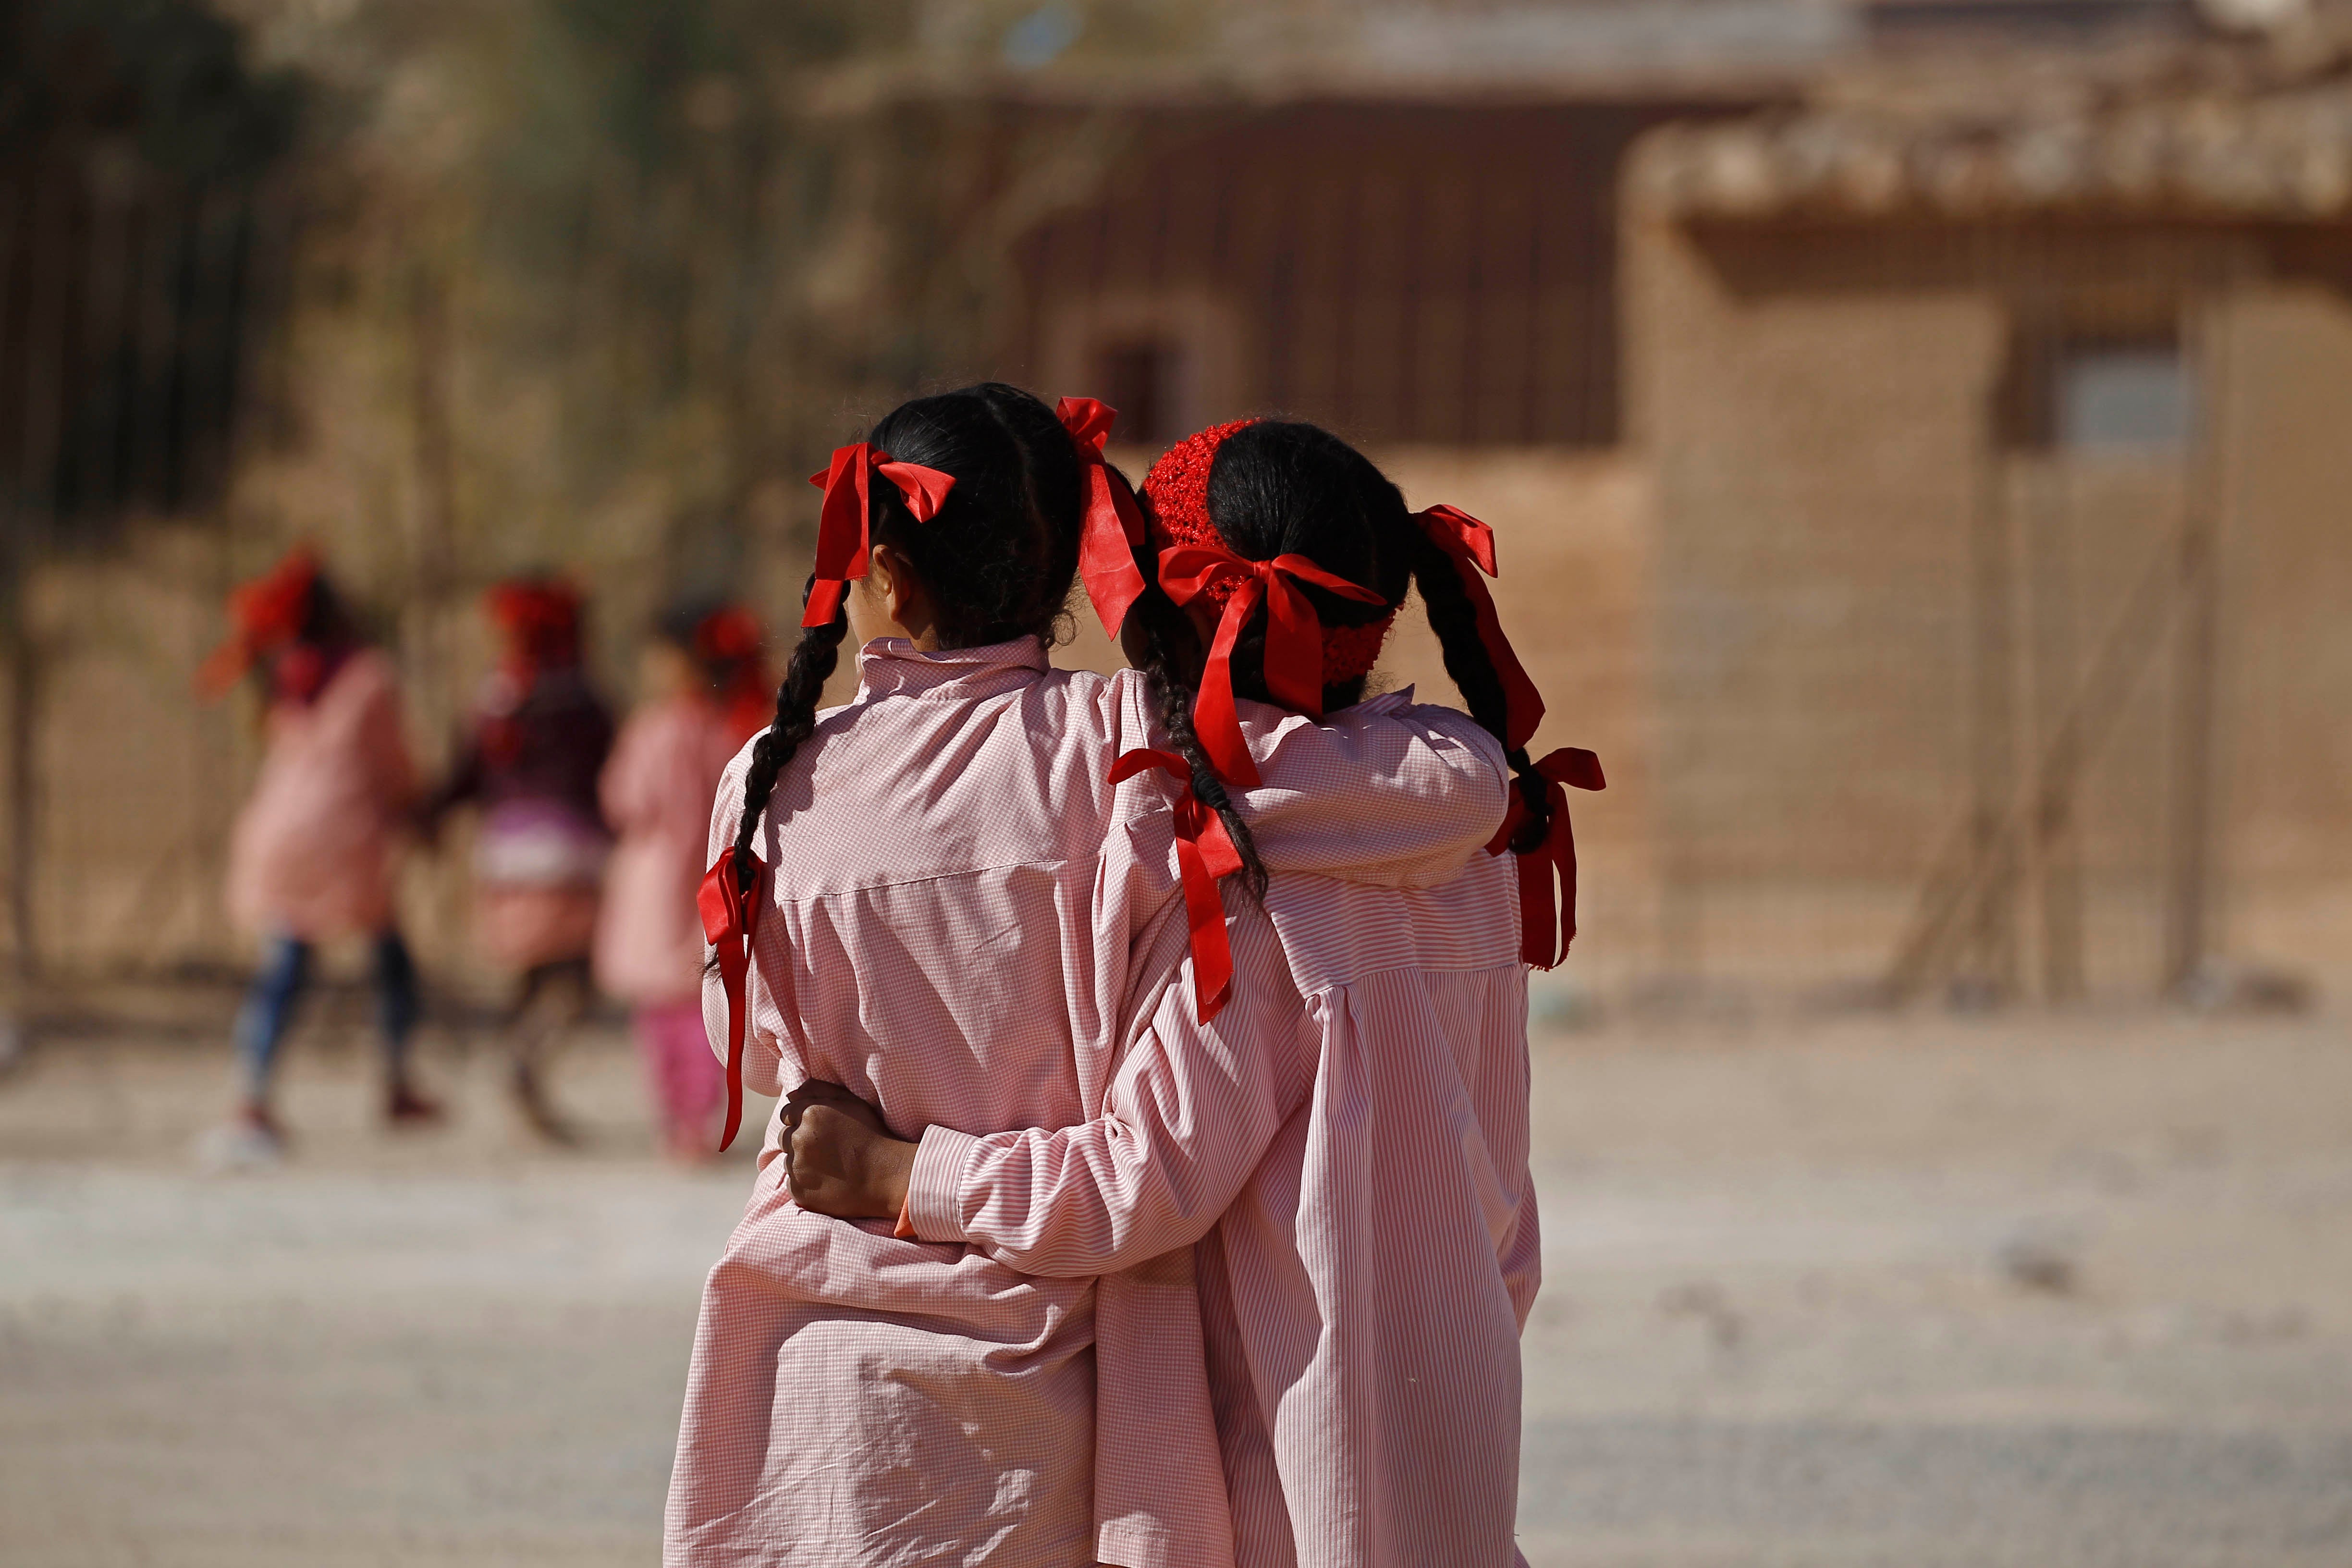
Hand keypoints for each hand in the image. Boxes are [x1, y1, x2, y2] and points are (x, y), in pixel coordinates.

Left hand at [783, 1080, 917, 1220]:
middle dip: (800, 1142)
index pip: (787, 1114)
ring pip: (789, 1162)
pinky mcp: (799, 1192)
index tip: (820, 1132)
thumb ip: (819, 1091)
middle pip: (784, 1138)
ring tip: (831, 1168)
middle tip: (827, 1150)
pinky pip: (794, 1185)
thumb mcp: (852, 1103)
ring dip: (803, 1163)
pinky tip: (828, 1183)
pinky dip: (806, 1184)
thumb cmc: (873, 1136)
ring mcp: (797, 1167)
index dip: (801, 1121)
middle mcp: (799, 1139)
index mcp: (810, 1114)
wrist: (887, 1176)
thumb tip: (790, 1094)